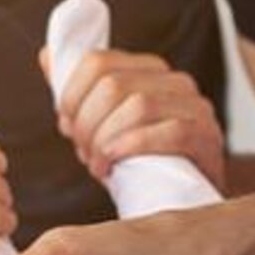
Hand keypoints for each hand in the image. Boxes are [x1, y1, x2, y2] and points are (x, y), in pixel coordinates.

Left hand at [44, 49, 225, 184]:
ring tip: (98, 164)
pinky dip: (132, 148)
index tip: (66, 124)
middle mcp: (176, 81)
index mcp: (148, 70)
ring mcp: (196, 107)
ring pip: (138, 105)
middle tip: (83, 151)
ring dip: (106, 139)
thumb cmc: (140, 161)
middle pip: (112, 85)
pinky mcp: (207, 137)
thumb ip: (79, 91)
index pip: (97, 61)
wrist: (183, 199)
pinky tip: (114, 165)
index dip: (71, 95)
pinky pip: (170, 131)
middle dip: (86, 123)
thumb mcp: (103, 125)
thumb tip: (47, 55)